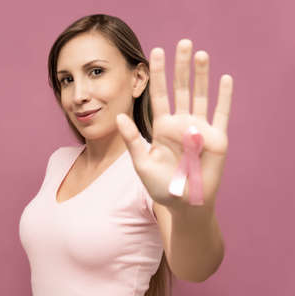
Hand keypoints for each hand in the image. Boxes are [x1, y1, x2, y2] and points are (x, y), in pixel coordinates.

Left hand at [116, 39, 232, 209]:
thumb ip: (132, 139)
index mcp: (162, 126)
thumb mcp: (141, 162)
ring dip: (201, 75)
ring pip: (200, 96)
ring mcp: (199, 129)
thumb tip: (118, 116)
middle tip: (182, 43)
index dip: (158, 74)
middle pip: (181, 89)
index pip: (159, 94)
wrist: (182, 203)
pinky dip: (223, 97)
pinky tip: (224, 79)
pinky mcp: (216, 139)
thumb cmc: (160, 185)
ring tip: (200, 54)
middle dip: (181, 66)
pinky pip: (221, 114)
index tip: (154, 53)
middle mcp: (181, 123)